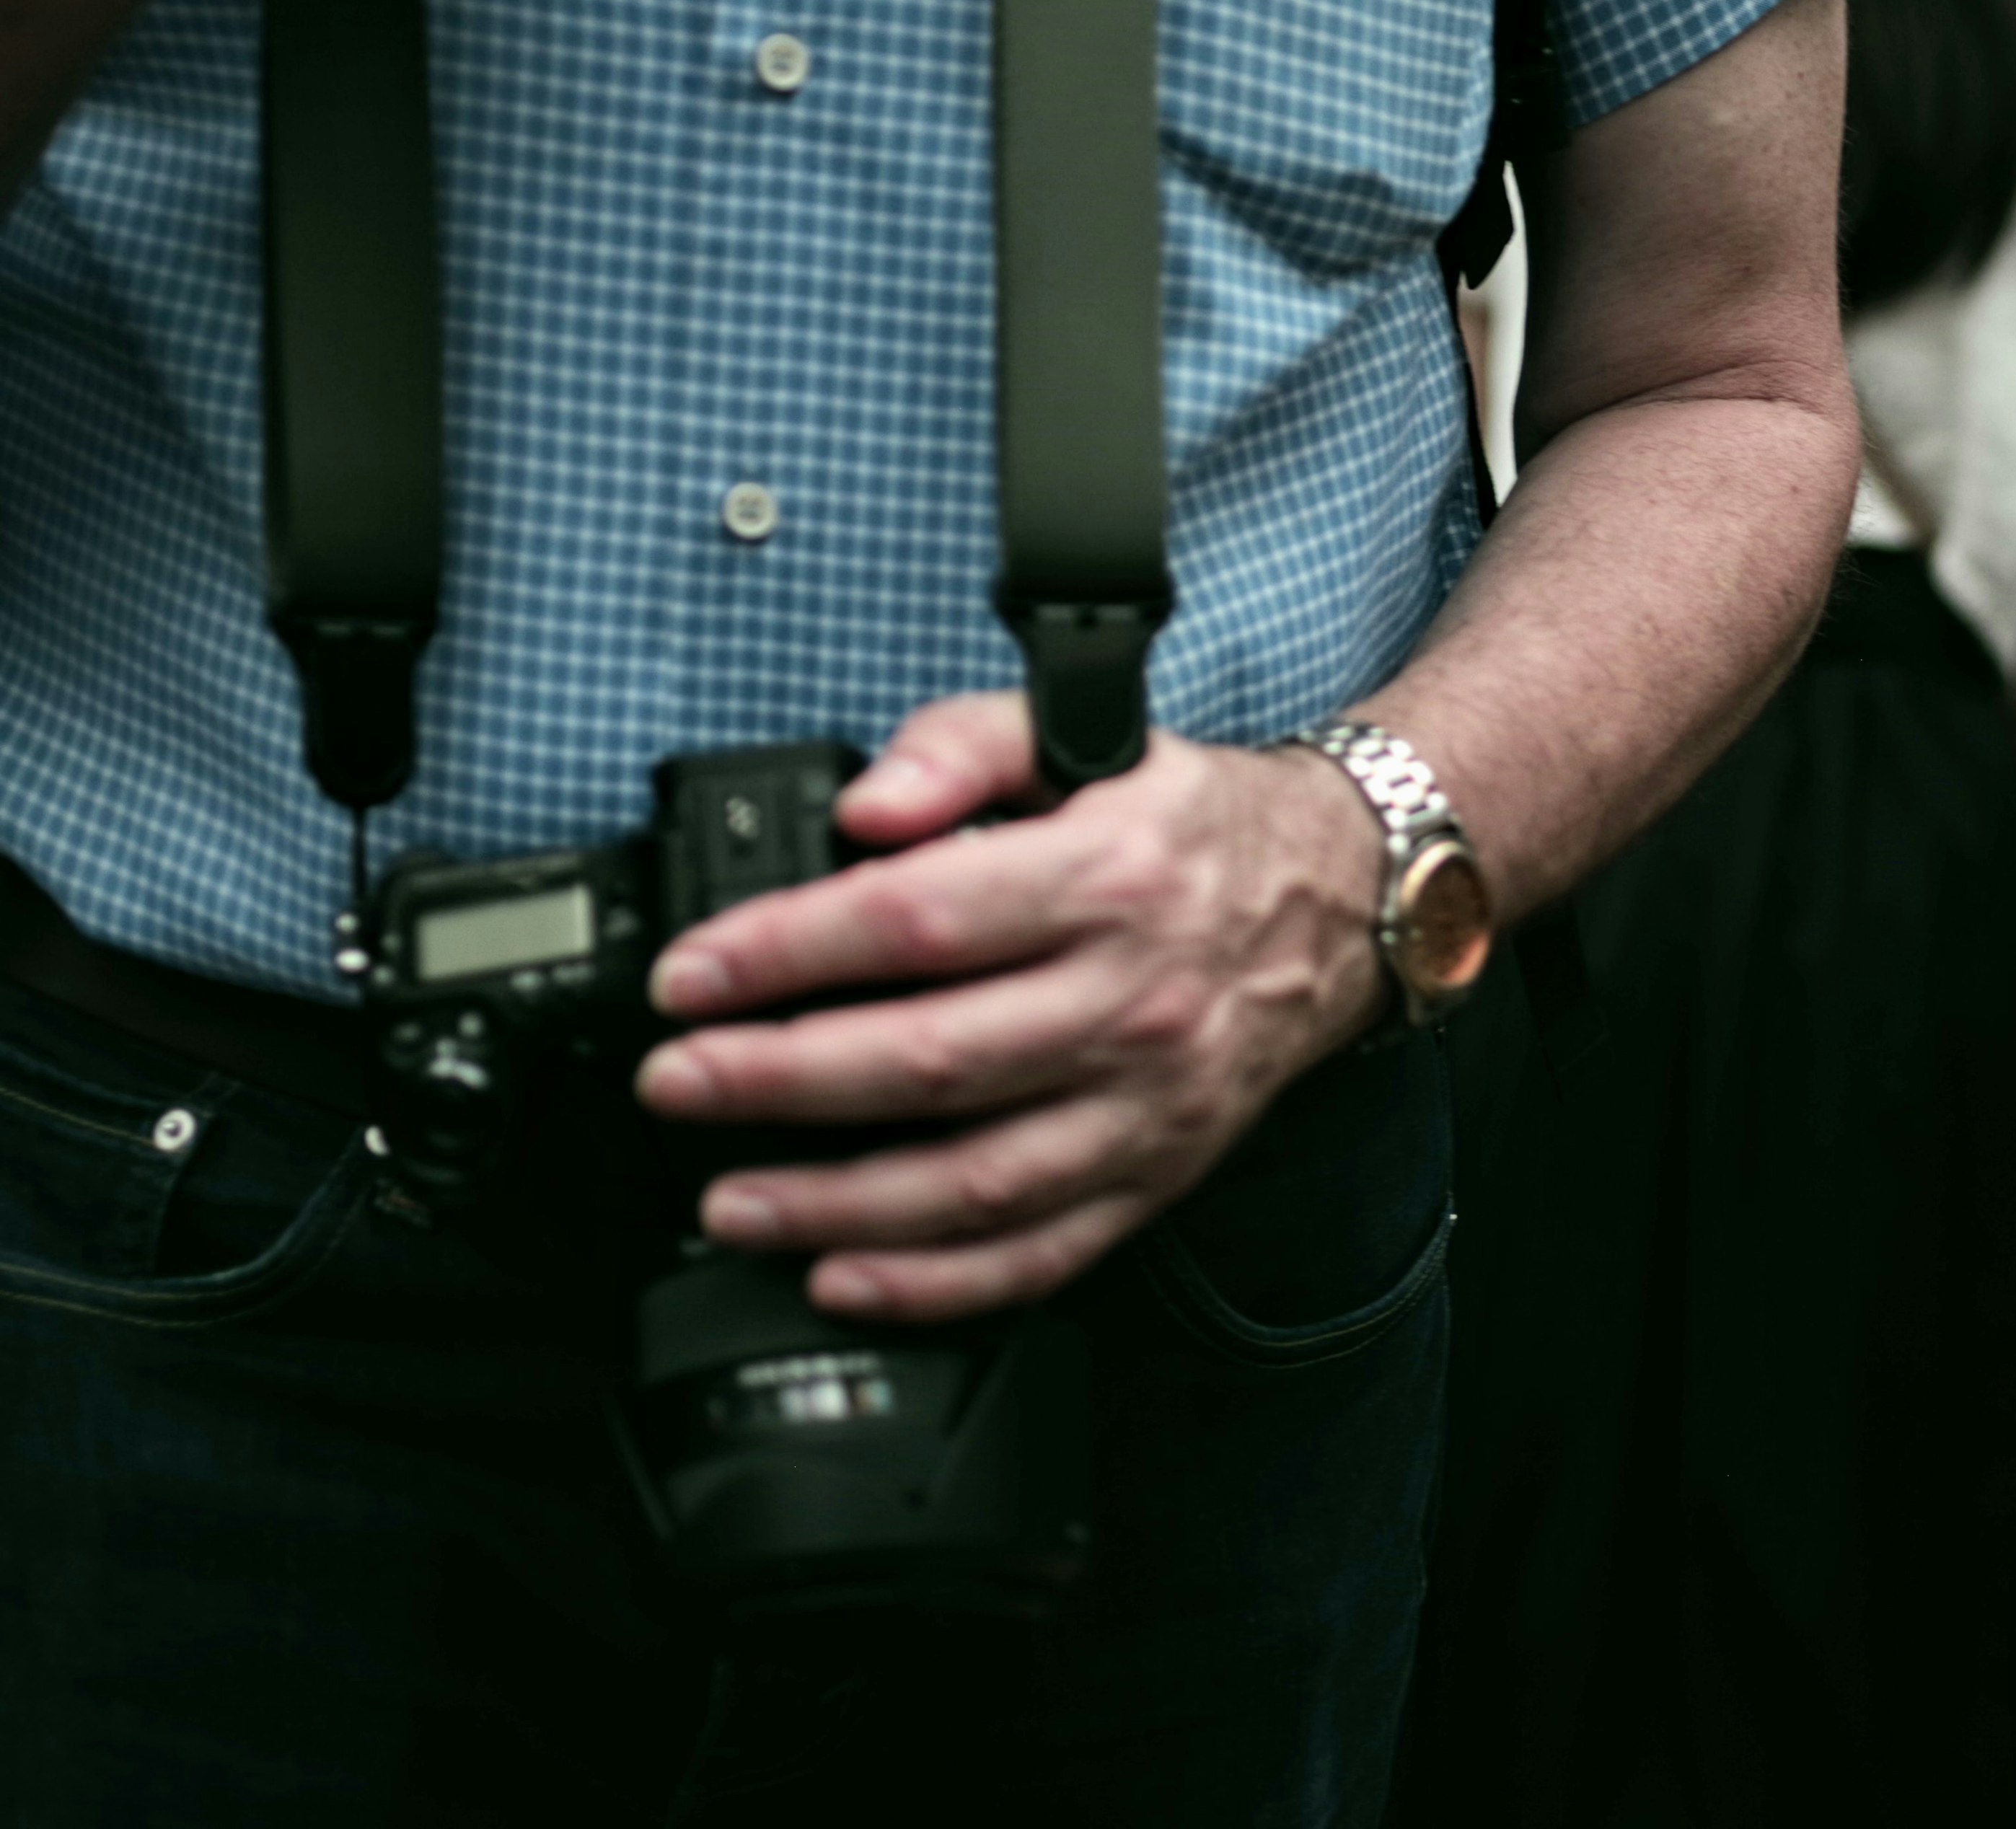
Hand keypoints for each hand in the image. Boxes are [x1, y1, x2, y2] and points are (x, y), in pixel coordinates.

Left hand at [632, 692, 1385, 1321]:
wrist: (1336, 900)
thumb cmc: (1184, 825)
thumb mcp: (1081, 734)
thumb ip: (961, 743)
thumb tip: (863, 806)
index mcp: (1104, 877)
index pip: (915, 921)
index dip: (783, 953)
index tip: (690, 975)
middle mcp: (1131, 1000)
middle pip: (929, 1062)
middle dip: (776, 1082)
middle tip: (677, 1083)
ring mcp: (1149, 1104)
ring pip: (975, 1181)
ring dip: (836, 1204)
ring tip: (730, 1200)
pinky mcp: (1159, 1173)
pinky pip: (1042, 1252)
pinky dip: (938, 1282)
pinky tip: (845, 1275)